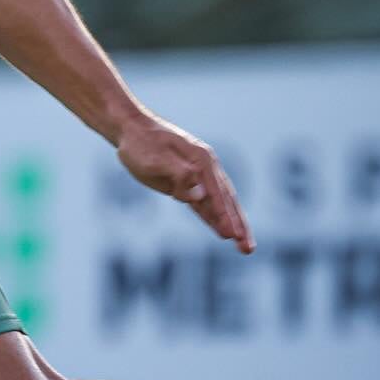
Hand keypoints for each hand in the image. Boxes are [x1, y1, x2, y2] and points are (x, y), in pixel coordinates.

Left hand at [116, 111, 254, 253]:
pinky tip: (222, 232)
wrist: (130, 129)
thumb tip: (200, 195)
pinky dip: (213, 218)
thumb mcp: (156, 159)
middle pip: (227, 201)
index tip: (232, 235)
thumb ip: (179, 175)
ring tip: (244, 247)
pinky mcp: (185, 184)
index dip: (225, 216)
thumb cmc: (142, 143)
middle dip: (238, 225)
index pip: (217, 194)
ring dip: (230, 225)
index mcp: (202, 160)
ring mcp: (197, 176)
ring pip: (218, 205)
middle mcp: (206, 168)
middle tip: (248, 249)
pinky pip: (203, 205)